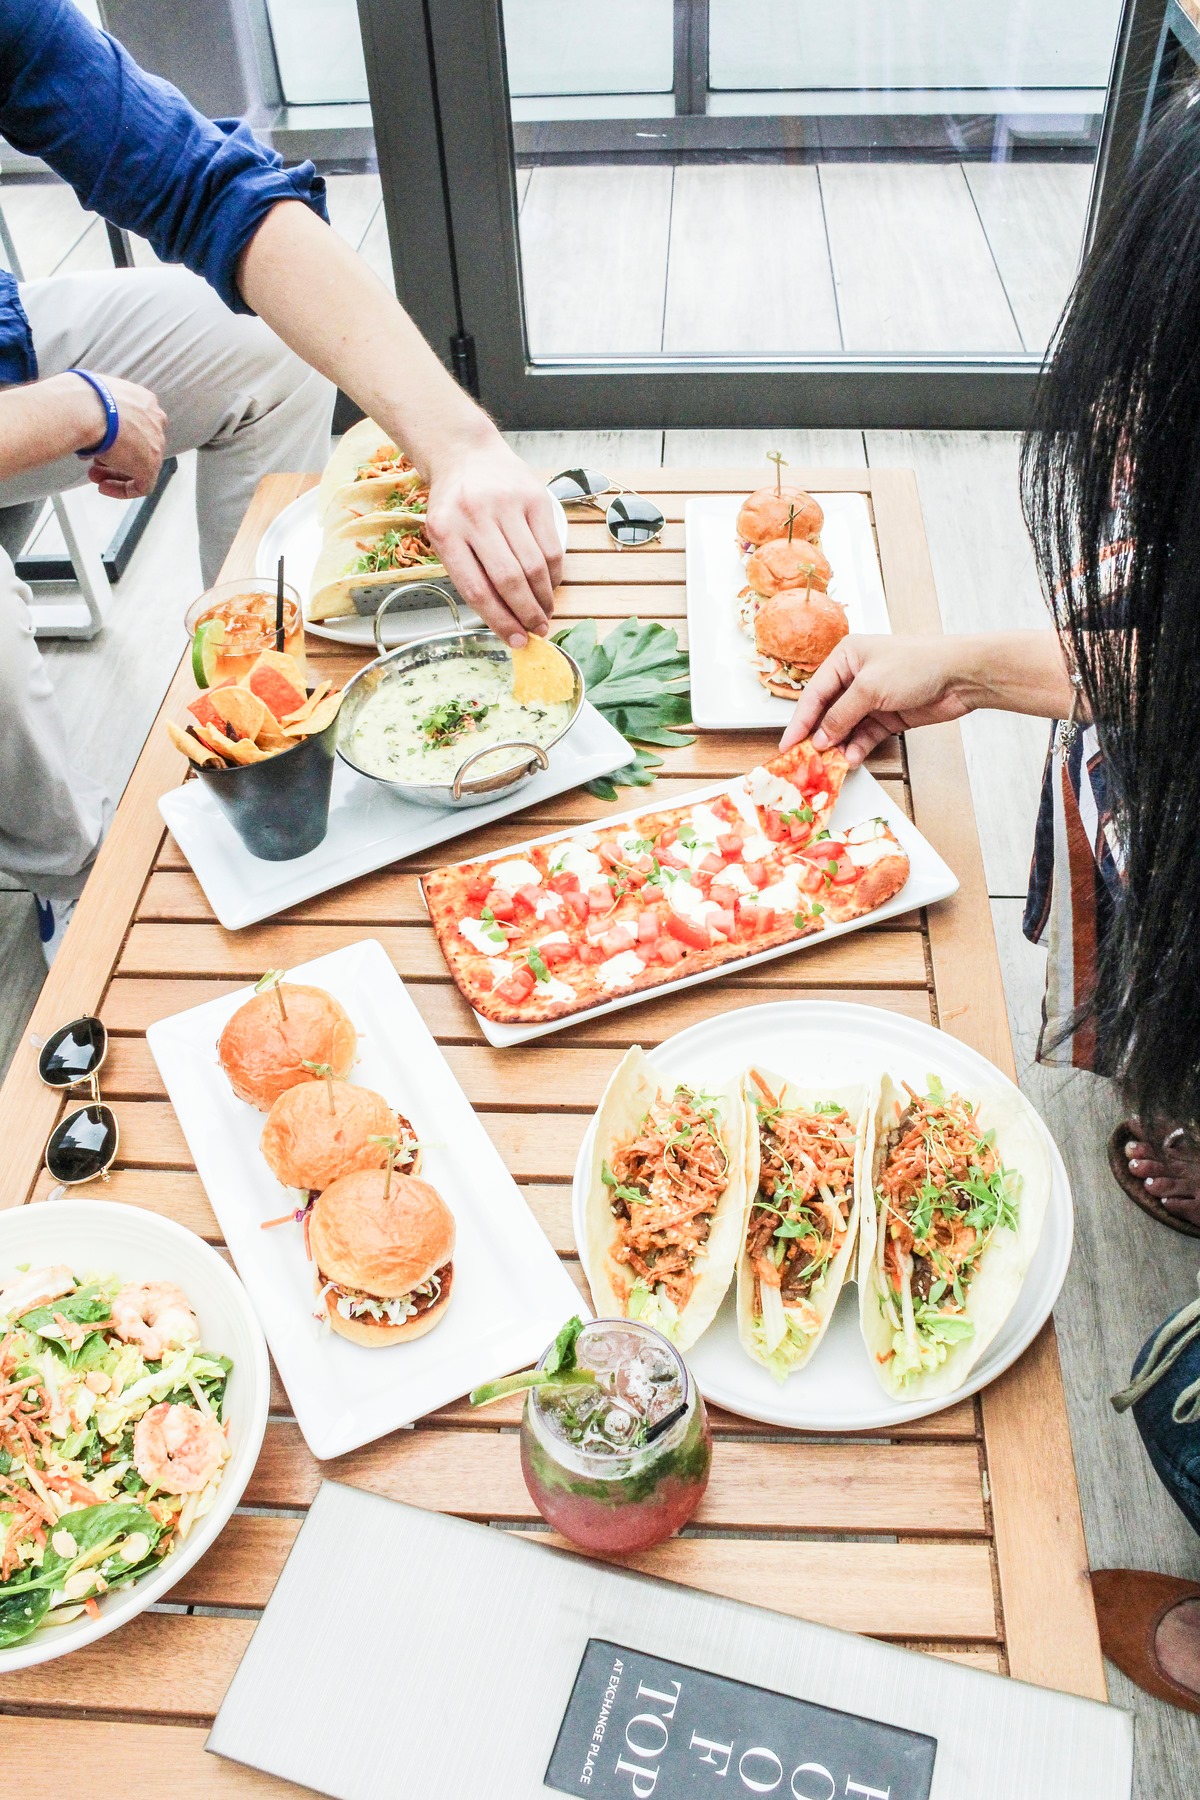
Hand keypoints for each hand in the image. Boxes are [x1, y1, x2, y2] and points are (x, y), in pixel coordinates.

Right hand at [76, 374, 166, 498]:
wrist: (87, 408)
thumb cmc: (82, 401)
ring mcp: (156, 443)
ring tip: (93, 475)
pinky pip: (142, 484)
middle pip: (137, 445)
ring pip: (139, 464)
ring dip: (115, 473)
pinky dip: (122, 489)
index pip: (134, 424)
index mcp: (143, 400)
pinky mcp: (151, 466)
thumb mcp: (92, 402)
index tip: (98, 445)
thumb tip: (89, 429)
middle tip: (94, 464)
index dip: (115, 438)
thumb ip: (99, 416)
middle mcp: (154, 419)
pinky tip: (103, 487)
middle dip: (113, 457)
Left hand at [424, 436, 562, 644]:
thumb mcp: (445, 537)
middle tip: (537, 630)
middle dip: (527, 613)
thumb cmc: (454, 506)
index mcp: (445, 531)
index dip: (500, 621)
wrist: (466, 454)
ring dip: (543, 597)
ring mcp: (507, 504)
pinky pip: (551, 546)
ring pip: (534, 565)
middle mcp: (476, 515)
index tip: (517, 641)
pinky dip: (554, 574)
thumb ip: (469, 574)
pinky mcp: (534, 497)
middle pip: (509, 579)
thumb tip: (505, 620)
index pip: (476, 588)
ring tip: (544, 612)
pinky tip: (550, 585)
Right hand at [780, 634, 980, 763]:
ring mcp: (872, 697)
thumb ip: (842, 714)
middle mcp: (856, 676)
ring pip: (845, 727)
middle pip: (828, 711)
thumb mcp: (871, 687)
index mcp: (846, 657)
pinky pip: (864, 735)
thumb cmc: (917, 664)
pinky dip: (858, 747)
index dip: (800, 720)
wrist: (962, 675)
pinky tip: (852, 758)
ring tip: (832, 762)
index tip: (788, 744)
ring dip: (839, 745)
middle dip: (819, 735)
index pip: (814, 692)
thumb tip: (820, 737)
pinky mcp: (888, 715)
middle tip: (806, 760)